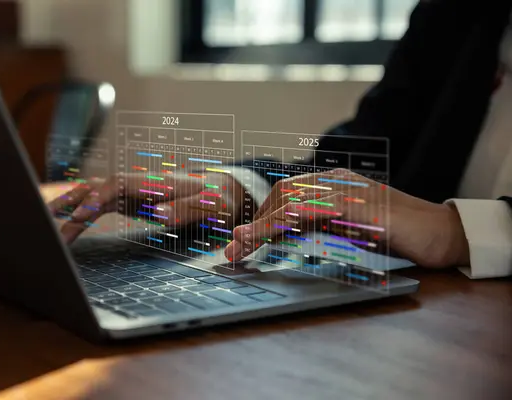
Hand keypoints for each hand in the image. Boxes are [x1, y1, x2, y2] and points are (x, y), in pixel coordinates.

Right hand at [48, 172, 243, 243]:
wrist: (218, 192)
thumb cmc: (215, 200)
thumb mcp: (210, 206)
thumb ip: (187, 209)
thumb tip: (159, 215)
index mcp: (155, 183)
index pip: (119, 185)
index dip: (97, 197)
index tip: (80, 215)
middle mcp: (138, 184)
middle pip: (98, 186)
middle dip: (71, 199)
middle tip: (46, 217)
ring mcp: (131, 192)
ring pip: (93, 196)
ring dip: (70, 209)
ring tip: (47, 228)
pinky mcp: (128, 202)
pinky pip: (98, 208)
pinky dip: (82, 218)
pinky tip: (68, 232)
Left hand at [225, 169, 469, 267]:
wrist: (442, 233)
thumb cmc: (397, 234)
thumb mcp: (350, 230)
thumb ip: (320, 228)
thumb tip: (285, 240)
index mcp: (333, 184)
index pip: (286, 194)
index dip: (261, 216)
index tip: (241, 240)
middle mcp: (336, 180)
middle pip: (283, 194)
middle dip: (255, 223)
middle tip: (234, 250)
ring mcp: (348, 188)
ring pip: (292, 201)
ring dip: (262, 226)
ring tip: (241, 248)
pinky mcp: (360, 203)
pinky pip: (314, 209)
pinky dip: (286, 221)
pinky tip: (271, 234)